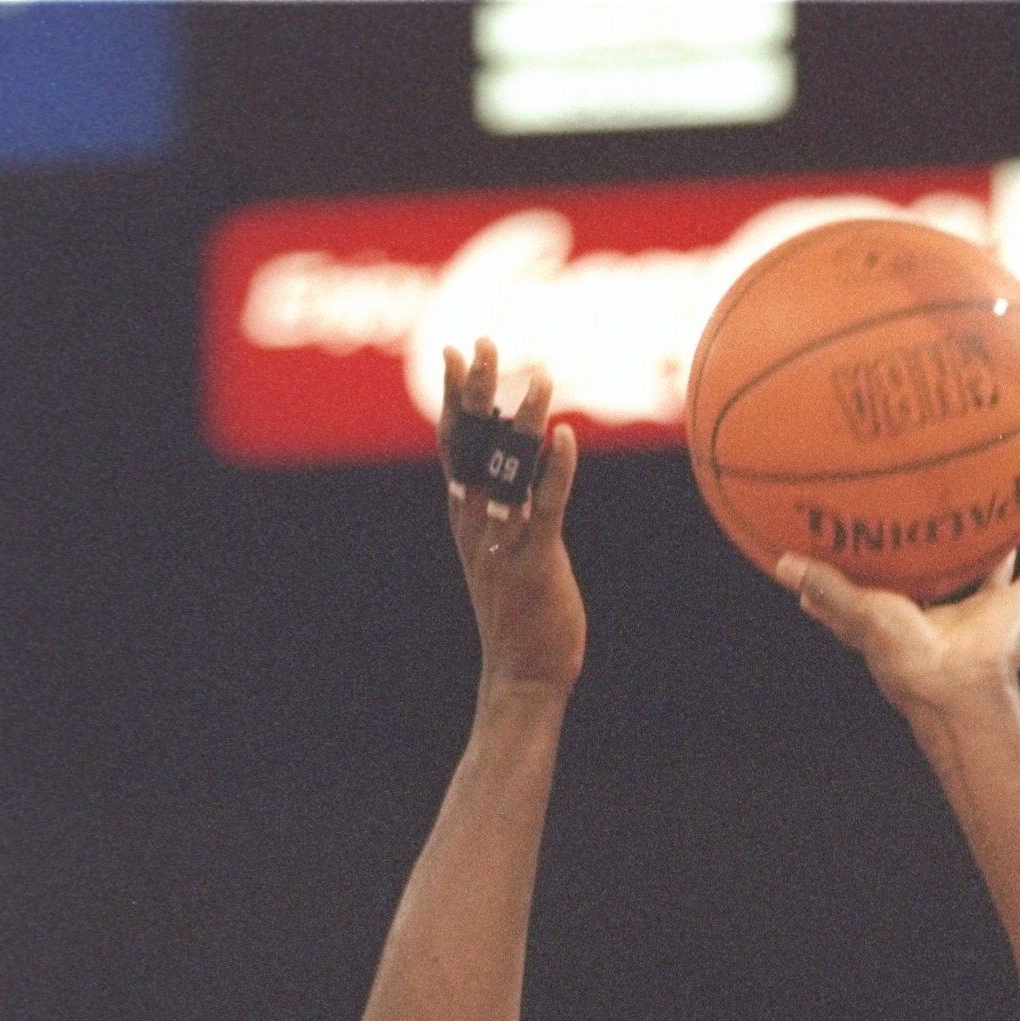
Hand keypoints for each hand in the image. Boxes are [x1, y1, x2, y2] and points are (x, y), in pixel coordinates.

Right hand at [441, 338, 585, 697]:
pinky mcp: (535, 562)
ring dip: (523, 421)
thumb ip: (503, 515)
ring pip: (510, 471)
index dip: (453, 398)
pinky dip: (555, 471)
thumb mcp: (501, 557)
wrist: (523, 678)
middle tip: (482, 342)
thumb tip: (515, 475)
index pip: (454, 446)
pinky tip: (566, 437)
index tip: (454, 351)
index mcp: (466, 520)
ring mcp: (504, 543)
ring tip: (540, 377)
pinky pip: (545, 508)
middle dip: (475, 392)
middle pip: (471, 445)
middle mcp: (477, 525)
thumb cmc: (521, 619)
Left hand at [776, 537, 1019, 725]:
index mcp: (902, 618)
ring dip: (993, 554)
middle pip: (937, 580)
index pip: (882, 592)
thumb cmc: (904, 656)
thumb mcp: (858, 613)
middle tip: (926, 519)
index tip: (848, 551)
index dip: (868, 576)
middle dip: (933, 557)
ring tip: (996, 519)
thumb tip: (780, 563)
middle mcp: (941, 613)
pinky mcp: (1012, 610)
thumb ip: (825, 586)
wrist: (959, 685)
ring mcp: (979, 611)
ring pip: (989, 574)